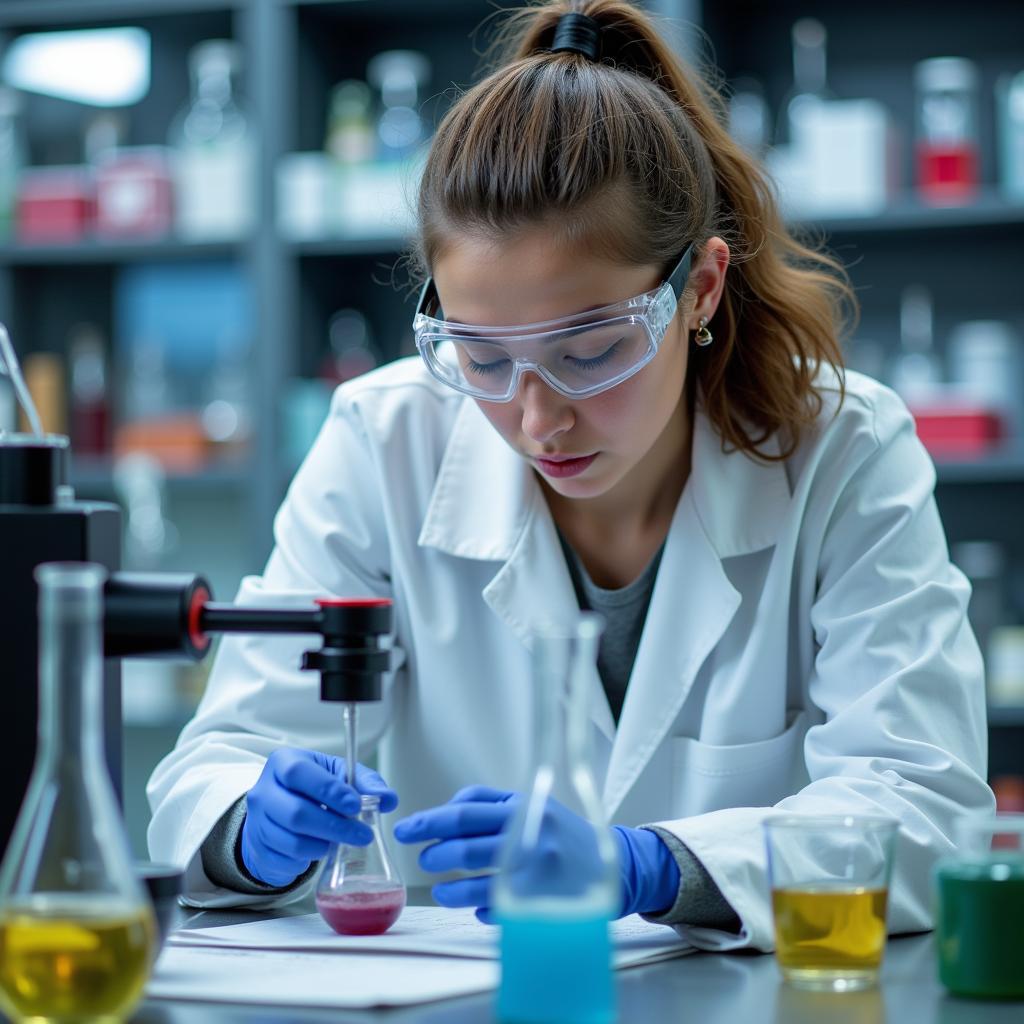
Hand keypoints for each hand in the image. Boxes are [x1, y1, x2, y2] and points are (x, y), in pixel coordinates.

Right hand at [241, 747, 397, 887]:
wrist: (280, 812)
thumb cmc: (313, 789)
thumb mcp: (338, 774)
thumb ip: (364, 782)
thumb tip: (387, 799)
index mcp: (283, 762)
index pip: (300, 773)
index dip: (329, 790)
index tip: (356, 804)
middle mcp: (264, 791)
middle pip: (297, 813)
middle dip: (335, 826)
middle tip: (363, 834)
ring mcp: (257, 822)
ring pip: (293, 841)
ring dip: (325, 845)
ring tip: (342, 840)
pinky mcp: (258, 848)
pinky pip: (287, 860)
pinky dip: (309, 859)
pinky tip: (321, 848)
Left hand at [394, 785, 676, 922]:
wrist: (617, 866)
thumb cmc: (564, 833)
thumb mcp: (534, 804)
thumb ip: (490, 800)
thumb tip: (446, 809)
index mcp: (526, 809)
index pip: (465, 813)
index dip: (429, 821)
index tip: (406, 829)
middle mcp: (531, 839)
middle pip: (466, 846)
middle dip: (435, 854)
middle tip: (425, 858)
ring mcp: (537, 875)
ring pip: (476, 883)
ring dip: (450, 888)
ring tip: (441, 889)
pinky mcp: (542, 906)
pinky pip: (498, 911)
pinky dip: (480, 909)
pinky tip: (476, 907)